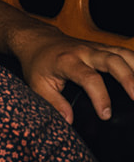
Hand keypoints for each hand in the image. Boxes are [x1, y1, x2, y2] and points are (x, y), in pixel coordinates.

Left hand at [12, 26, 133, 122]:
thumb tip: (69, 121)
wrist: (38, 41)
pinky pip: (125, 53)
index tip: (105, 114)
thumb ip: (53, 102)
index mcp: (67, 61)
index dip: (100, 97)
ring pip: (123, 53)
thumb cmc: (37, 64)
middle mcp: (85, 52)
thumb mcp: (37, 84)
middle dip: (129, 79)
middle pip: (113, 60)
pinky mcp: (104, 48)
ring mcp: (97, 47)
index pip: (89, 78)